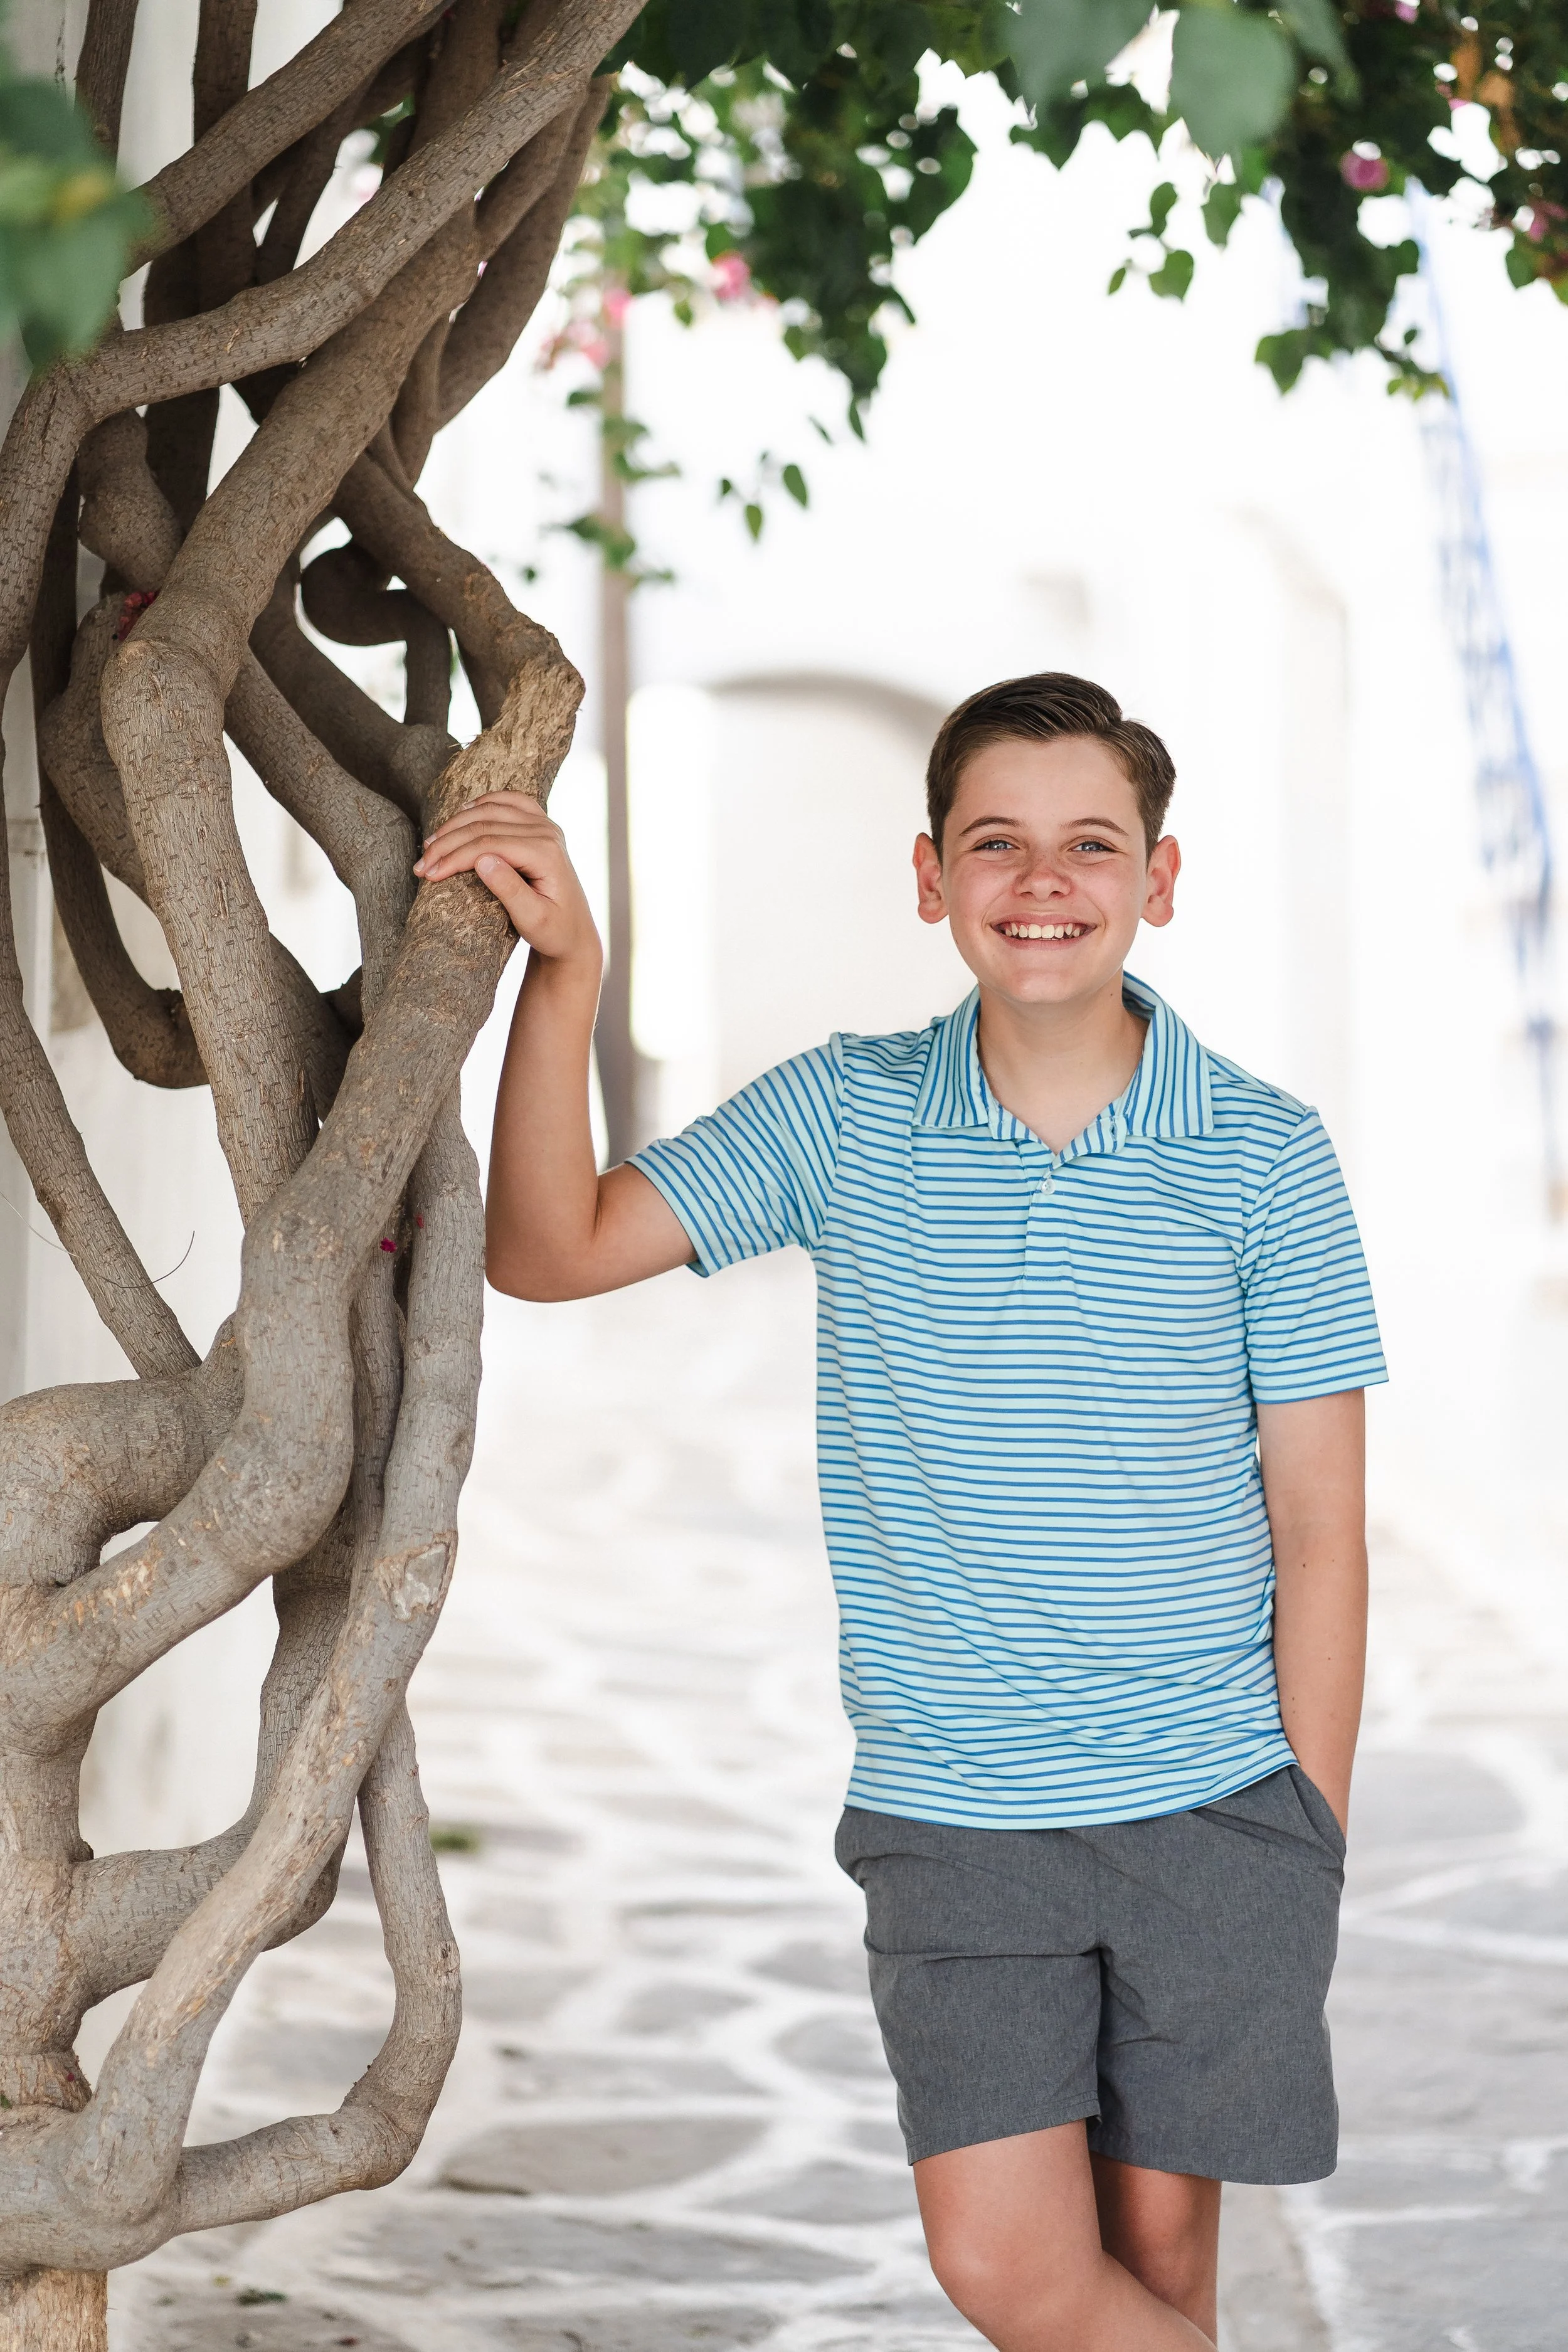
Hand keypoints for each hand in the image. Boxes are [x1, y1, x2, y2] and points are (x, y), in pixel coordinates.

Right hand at [414, 791, 600, 968]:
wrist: (573, 933)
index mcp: (546, 853)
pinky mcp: (540, 824)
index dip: (453, 858)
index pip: (488, 844)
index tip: (427, 875)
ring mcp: (545, 824)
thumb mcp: (533, 921)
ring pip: (490, 809)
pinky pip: (507, 801)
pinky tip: (459, 816)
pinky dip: (480, 804)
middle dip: (447, 844)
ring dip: (455, 824)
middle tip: (420, 866)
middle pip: (484, 824)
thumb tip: (481, 860)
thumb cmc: (554, 932)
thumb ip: (510, 891)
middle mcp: (547, 831)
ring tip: (430, 846)